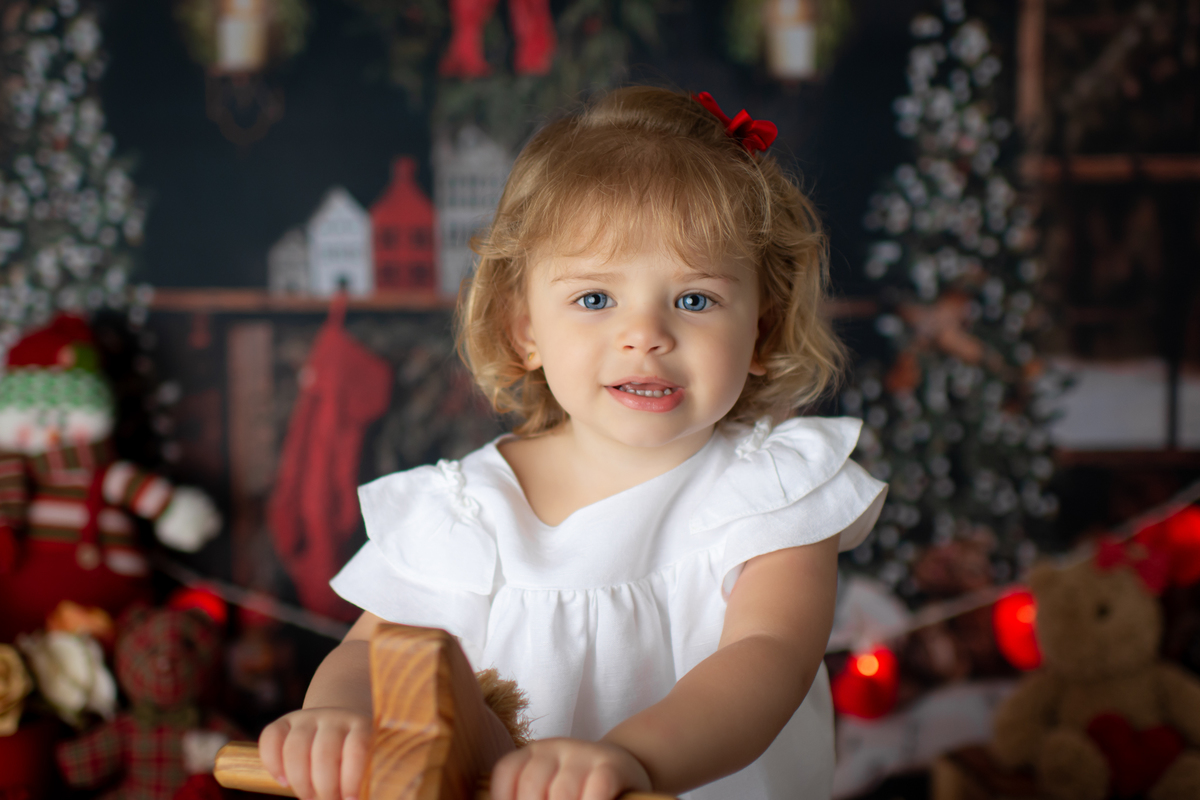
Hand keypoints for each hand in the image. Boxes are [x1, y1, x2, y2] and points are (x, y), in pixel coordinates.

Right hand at [259, 707, 370, 799]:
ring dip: (300, 781)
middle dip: (325, 787)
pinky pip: (271, 737)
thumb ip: (358, 777)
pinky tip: (284, 783)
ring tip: (308, 799)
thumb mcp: (364, 759)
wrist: (338, 721)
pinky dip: (273, 764)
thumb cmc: (353, 753)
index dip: (352, 779)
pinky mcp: (284, 721)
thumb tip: (347, 799)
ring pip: (296, 747)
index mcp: (360, 725)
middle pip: (324, 752)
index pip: (357, 749)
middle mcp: (333, 717)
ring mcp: (307, 717)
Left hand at [490, 738, 651, 799]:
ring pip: (563, 792)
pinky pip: (597, 788)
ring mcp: (584, 754)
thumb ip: (534, 794)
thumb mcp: (549, 789)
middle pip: (532, 786)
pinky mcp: (612, 765)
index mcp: (533, 754)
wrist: (626, 769)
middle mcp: (556, 748)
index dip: (504, 798)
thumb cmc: (579, 790)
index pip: (507, 772)